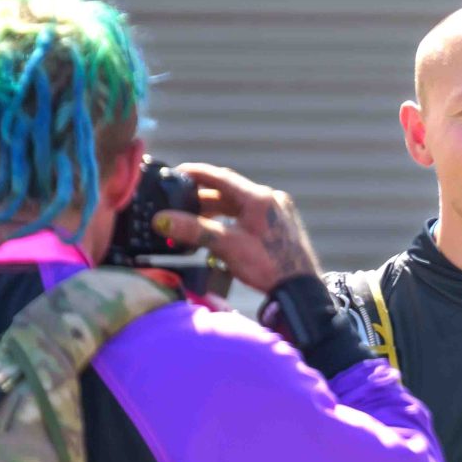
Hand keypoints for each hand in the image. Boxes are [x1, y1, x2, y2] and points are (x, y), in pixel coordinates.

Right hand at [149, 160, 322, 290]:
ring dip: (216, 209)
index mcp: (259, 198)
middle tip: (179, 203)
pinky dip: (231, 218)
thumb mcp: (227, 246)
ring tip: (194, 219)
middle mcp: (271, 200)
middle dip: (202, 196)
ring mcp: (278, 212)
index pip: (220, 177)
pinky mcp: (281, 225)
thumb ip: (193, 230)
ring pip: (239, 204)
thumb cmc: (269, 267)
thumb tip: (161, 220)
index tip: (177, 171)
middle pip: (229, 191)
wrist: (300, 290)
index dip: (196, 173)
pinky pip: (250, 214)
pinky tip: (218, 229)